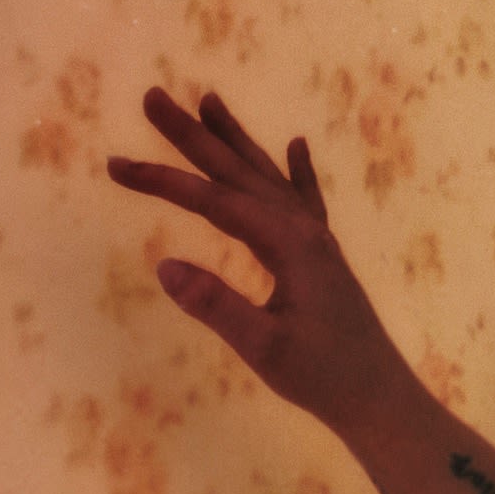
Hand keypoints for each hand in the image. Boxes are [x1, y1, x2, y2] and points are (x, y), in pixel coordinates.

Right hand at [105, 89, 416, 437]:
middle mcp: (304, 230)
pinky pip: (305, 200)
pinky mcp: (323, 257)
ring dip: (236, 141)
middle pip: (240, 173)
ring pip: (268, 177)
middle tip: (153, 96)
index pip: (215, 201)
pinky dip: (297, 171)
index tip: (115, 165)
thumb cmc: (324, 376)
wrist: (380, 397)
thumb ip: (217, 306)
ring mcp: (317, 240)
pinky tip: (295, 146)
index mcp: (289, 245)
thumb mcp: (263, 348)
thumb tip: (164, 265)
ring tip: (208, 100)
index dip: (164, 182)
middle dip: (194, 135)